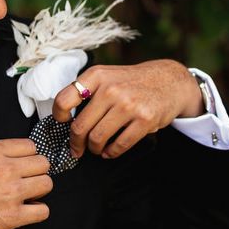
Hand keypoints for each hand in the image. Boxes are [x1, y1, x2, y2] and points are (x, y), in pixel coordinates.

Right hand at [0, 139, 51, 228]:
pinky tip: (26, 211)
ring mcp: (11, 192)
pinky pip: (43, 211)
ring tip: (26, 195)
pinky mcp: (13, 216)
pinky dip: (37, 212)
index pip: (31, 146)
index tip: (23, 165)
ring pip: (47, 184)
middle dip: (36, 172)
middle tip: (26, 180)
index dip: (28, 157)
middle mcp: (5, 168)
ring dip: (39, 191)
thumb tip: (17, 158)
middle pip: (43, 163)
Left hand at [52, 60, 203, 158]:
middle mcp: (111, 89)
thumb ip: (86, 91)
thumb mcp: (106, 76)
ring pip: (97, 138)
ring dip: (93, 149)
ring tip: (95, 148)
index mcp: (96, 76)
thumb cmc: (131, 82)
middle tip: (76, 148)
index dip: (59, 116)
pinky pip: (119, 145)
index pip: (64, 100)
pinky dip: (111, 152)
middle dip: (75, 143)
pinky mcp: (144, 120)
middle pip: (80, 126)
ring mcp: (129, 105)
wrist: (169, 81)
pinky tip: (109, 150)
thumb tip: (63, 116)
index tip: (63, 122)